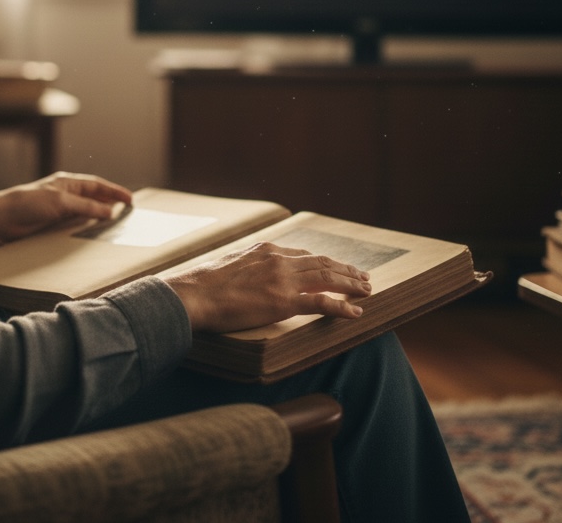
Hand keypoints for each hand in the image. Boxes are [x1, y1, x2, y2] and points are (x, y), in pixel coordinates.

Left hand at [0, 172, 131, 247]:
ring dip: (100, 214)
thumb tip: (110, 211)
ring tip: (115, 221)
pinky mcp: (53, 222)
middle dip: (110, 202)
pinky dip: (87, 225)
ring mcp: (60, 208)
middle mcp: (66, 193)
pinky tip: (93, 230)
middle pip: (94, 196)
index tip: (130, 199)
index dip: (114, 191)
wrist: (3, 218)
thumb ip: (86, 206)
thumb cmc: (28, 203)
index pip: (97, 185)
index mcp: (68, 182)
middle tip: (127, 210)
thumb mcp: (61, 202)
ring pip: (86, 210)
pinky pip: (76, 222)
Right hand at [161, 242, 371, 332]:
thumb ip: (247, 266)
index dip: (324, 262)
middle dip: (345, 270)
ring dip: (350, 284)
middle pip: (322, 263)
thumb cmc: (204, 285)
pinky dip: (342, 307)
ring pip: (327, 279)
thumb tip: (247, 275)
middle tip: (363, 277)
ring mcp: (283, 280)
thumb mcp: (230, 265)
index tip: (336, 267)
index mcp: (267, 250)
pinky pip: (322, 303)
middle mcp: (279, 260)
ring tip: (367, 290)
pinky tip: (356, 312)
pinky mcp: (284, 302)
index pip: (304, 255)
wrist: (195, 294)